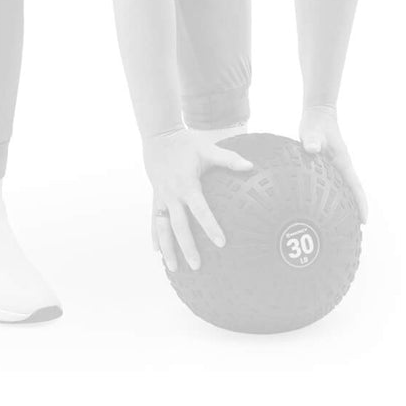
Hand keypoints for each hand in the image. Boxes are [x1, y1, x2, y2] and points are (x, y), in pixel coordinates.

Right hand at [143, 125, 253, 270]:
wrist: (159, 137)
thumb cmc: (187, 144)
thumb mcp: (208, 149)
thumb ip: (229, 159)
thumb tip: (250, 166)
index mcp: (187, 184)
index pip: (201, 210)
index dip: (211, 227)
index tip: (221, 243)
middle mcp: (173, 194)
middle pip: (180, 226)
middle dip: (188, 247)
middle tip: (198, 266)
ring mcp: (162, 197)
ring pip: (163, 228)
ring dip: (168, 248)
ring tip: (174, 268)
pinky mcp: (155, 197)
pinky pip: (154, 220)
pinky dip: (155, 236)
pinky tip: (158, 252)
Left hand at [300, 104, 367, 223]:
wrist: (317, 115)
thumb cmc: (316, 124)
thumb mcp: (313, 131)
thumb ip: (312, 140)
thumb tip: (312, 149)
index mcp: (342, 162)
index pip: (354, 186)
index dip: (360, 203)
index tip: (364, 221)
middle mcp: (340, 167)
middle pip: (351, 192)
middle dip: (354, 210)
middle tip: (351, 232)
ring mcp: (333, 167)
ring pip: (341, 190)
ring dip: (342, 205)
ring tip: (336, 226)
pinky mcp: (325, 167)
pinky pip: (329, 185)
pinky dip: (327, 197)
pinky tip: (317, 207)